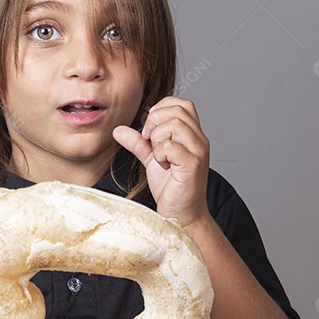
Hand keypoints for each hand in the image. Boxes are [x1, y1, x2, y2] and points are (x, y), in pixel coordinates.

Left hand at [113, 96, 211, 228]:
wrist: (181, 215)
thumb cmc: (172, 188)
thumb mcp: (152, 160)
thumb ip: (139, 143)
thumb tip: (119, 129)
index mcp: (192, 135)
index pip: (182, 104)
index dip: (161, 108)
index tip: (149, 127)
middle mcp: (199, 139)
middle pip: (177, 109)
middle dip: (154, 121)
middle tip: (148, 141)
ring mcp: (198, 151)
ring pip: (174, 124)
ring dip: (157, 138)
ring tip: (157, 156)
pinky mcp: (193, 164)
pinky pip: (170, 146)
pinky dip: (159, 154)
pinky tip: (162, 166)